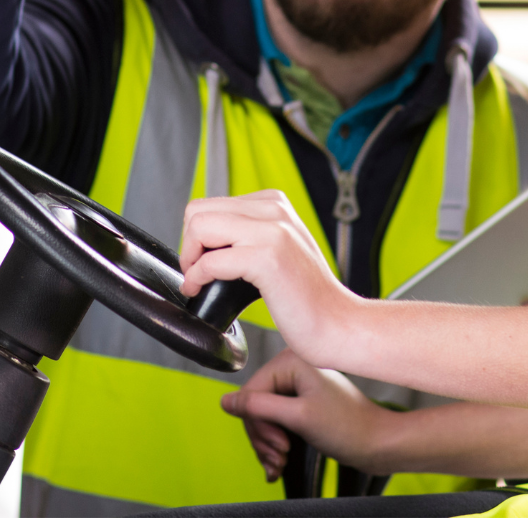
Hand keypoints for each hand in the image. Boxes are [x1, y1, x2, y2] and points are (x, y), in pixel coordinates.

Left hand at [180, 190, 358, 363]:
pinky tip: (201, 290)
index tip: (203, 261)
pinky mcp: (268, 258)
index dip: (197, 236)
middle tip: (197, 273)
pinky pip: (211, 260)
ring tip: (199, 280)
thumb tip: (204, 238)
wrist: (338, 325)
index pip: (209, 204)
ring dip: (190, 259)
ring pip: (200, 227)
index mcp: (274, 203)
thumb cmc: (306, 297)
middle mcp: (274, 210)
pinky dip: (198, 277)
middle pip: (198, 211)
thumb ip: (249, 233)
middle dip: (188, 245)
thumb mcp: (278, 249)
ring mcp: (273, 231)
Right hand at [221, 351, 396, 481]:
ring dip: (267, 446)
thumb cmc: (348, 427)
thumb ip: (259, 407)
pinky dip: (274, 445)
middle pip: (255, 407)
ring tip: (279, 464)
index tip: (277, 446)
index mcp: (291, 360)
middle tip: (278, 458)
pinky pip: (275, 422)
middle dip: (263, 438)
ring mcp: (296, 385)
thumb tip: (225, 402)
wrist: (378, 443)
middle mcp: (291, 367)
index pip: (251, 393)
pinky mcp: (301, 402)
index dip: (257, 424)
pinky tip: (278, 463)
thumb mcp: (298, 417)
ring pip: (262, 418)